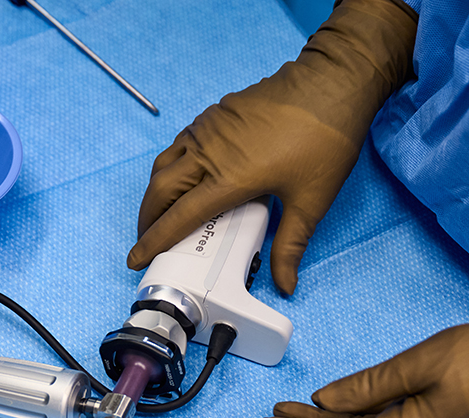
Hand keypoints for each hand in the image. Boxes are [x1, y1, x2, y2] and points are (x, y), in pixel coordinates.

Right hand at [127, 0, 416, 294]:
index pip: (178, 217)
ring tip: (158, 212)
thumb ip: (291, 245)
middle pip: (159, 190)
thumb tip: (286, 284)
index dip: (154, 241)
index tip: (136, 258)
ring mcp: (209, 129)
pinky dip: (170, 166)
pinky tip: (182, 176)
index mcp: (229, 178)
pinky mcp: (216, 114)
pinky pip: (180, 144)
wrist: (332, 82)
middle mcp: (210, 152)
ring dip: (154, 192)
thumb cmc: (325, 138)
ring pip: (164, 164)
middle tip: (146, 240)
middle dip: (146, 219)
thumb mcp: (311, 201)